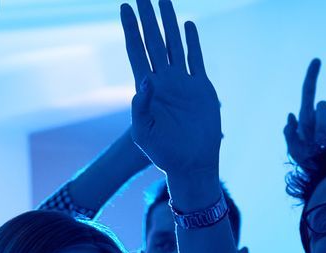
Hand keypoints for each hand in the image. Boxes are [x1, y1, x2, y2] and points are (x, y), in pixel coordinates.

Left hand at [121, 0, 221, 184]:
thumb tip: (145, 80)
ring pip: (174, 44)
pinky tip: (188, 25)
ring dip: (169, 21)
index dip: (130, 29)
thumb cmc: (163, 154)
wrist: (192, 164)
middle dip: (148, 17)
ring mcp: (182, 82)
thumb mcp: (143, 133)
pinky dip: (192, 42)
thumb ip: (140, 108)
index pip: (136, 50)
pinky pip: (195, 59)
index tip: (124, 8)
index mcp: (146, 89)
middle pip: (154, 40)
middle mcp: (163, 80)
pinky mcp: (201, 88)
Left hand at [283, 59, 325, 170]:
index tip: (317, 60)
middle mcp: (321, 116)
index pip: (308, 92)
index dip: (311, 76)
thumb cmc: (309, 162)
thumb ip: (290, 134)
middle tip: (319, 140)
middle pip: (325, 105)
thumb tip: (291, 115)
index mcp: (307, 117)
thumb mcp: (294, 150)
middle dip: (322, 122)